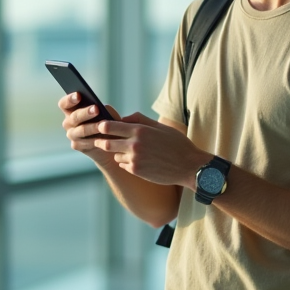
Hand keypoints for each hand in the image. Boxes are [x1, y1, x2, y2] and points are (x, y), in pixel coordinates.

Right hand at [59, 93, 120, 161]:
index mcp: (71, 110)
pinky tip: (104, 138)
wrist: (110, 142)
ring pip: (81, 130)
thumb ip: (102, 108)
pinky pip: (86, 142)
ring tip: (103, 124)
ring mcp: (72, 135)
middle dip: (85, 112)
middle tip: (96, 109)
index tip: (79, 95)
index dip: (70, 99)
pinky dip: (96, 139)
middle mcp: (68, 122)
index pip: (64, 104)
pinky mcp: (78, 146)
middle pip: (74, 117)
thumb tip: (102, 108)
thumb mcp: (106, 112)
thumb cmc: (107, 122)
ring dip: (92, 127)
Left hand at [93, 112, 212, 186]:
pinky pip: (123, 165)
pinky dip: (126, 162)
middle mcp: (135, 145)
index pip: (110, 126)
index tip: (100, 126)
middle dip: (101, 141)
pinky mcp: (137, 171)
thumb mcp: (161, 126)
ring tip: (129, 151)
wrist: (189, 166)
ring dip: (118, 153)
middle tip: (100, 140)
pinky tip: (138, 161)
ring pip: (115, 155)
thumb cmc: (177, 144)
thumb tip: (123, 118)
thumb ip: (140, 120)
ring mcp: (135, 159)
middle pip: (106, 143)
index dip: (102, 126)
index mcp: (140, 130)